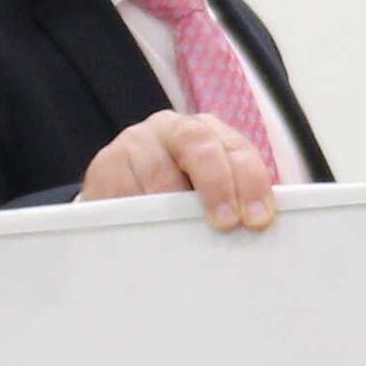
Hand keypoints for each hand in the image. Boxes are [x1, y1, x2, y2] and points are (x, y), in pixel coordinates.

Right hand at [77, 111, 277, 229]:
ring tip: (183, 236)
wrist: (124, 193)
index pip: (237, 149)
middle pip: (198, 143)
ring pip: (158, 169)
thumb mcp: (208, 196)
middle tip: (225, 223)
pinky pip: (123, 188)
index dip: (251, 182)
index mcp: (208, 133)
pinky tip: (146, 232)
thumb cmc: (177, 199)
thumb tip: (259, 231)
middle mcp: (173, 128)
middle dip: (217, 184)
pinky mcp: (105, 164)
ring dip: (173, 205)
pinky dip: (136, 211)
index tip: (257, 219)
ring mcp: (136, 142)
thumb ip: (234, 205)